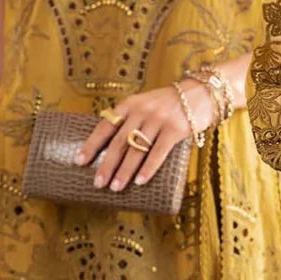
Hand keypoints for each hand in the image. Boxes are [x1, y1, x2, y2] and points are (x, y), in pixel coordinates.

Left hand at [77, 81, 212, 190]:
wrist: (201, 92)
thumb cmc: (169, 104)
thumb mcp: (145, 104)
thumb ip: (130, 121)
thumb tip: (112, 152)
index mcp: (129, 105)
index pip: (105, 126)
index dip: (91, 145)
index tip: (79, 161)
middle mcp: (141, 111)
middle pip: (119, 142)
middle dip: (106, 165)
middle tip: (98, 183)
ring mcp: (158, 119)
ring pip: (137, 150)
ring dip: (124, 171)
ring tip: (116, 187)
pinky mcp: (175, 129)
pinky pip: (158, 152)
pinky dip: (148, 168)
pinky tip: (140, 181)